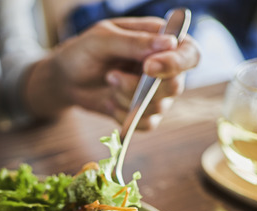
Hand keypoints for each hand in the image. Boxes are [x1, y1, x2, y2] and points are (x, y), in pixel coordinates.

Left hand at [41, 17, 200, 128]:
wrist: (67, 79)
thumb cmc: (84, 51)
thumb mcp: (103, 39)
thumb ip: (134, 42)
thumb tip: (169, 43)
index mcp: (162, 40)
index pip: (189, 54)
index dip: (176, 63)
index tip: (149, 67)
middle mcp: (165, 67)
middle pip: (175, 85)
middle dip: (140, 86)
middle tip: (112, 75)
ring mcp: (157, 92)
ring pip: (158, 106)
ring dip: (127, 98)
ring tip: (108, 81)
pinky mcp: (145, 112)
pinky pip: (148, 124)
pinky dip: (125, 116)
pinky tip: (110, 101)